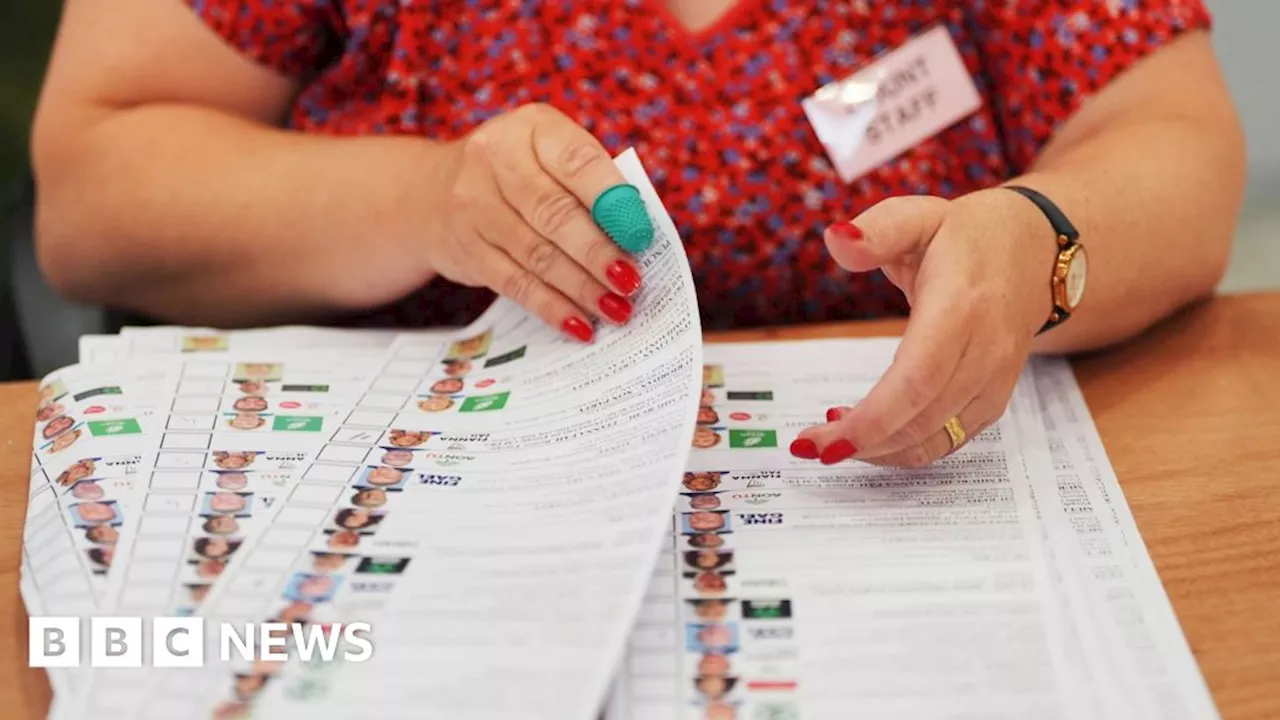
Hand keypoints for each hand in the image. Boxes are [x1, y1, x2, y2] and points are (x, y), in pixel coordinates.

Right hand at [428, 103, 647, 341]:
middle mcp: (495, 160)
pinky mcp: (467, 249)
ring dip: (581, 288)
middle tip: (631, 282)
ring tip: (616, 309)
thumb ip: (592, 186)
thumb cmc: (519, 174)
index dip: (613, 202)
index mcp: (532, 128)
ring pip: (537, 254)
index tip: (642, 236)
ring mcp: (474, 206)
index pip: (578, 162)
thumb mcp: (550, 157)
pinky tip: (580, 325)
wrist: (433, 191)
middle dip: (598, 253)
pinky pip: (515, 283)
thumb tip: (637, 238)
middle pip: (555, 213)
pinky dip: (551, 307)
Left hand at [790, 189, 1058, 466]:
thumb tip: (837, 239)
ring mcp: (994, 381)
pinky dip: (906, 449)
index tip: (821, 438)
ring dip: (879, 451)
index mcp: (960, 307)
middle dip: (860, 442)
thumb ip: (878, 230)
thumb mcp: (919, 215)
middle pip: (921, 419)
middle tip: (808, 446)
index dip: (871, 419)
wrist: (1034, 252)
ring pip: (935, 440)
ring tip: (831, 437)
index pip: (917, 379)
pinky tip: (870, 434)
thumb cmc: (965, 236)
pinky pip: (949, 442)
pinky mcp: (993, 399)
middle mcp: (985, 351)